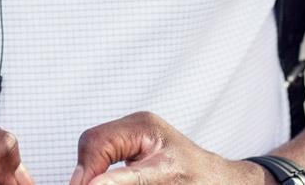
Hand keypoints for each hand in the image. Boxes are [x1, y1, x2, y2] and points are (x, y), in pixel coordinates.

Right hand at [69, 112, 270, 184]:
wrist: (220, 181)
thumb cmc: (202, 178)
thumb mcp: (163, 179)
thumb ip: (126, 181)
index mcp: (143, 125)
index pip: (97, 142)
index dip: (84, 171)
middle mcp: (134, 126)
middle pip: (91, 143)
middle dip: (85, 171)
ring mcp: (132, 137)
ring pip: (94, 151)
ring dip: (90, 173)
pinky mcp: (132, 151)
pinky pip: (104, 157)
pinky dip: (99, 172)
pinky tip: (100, 181)